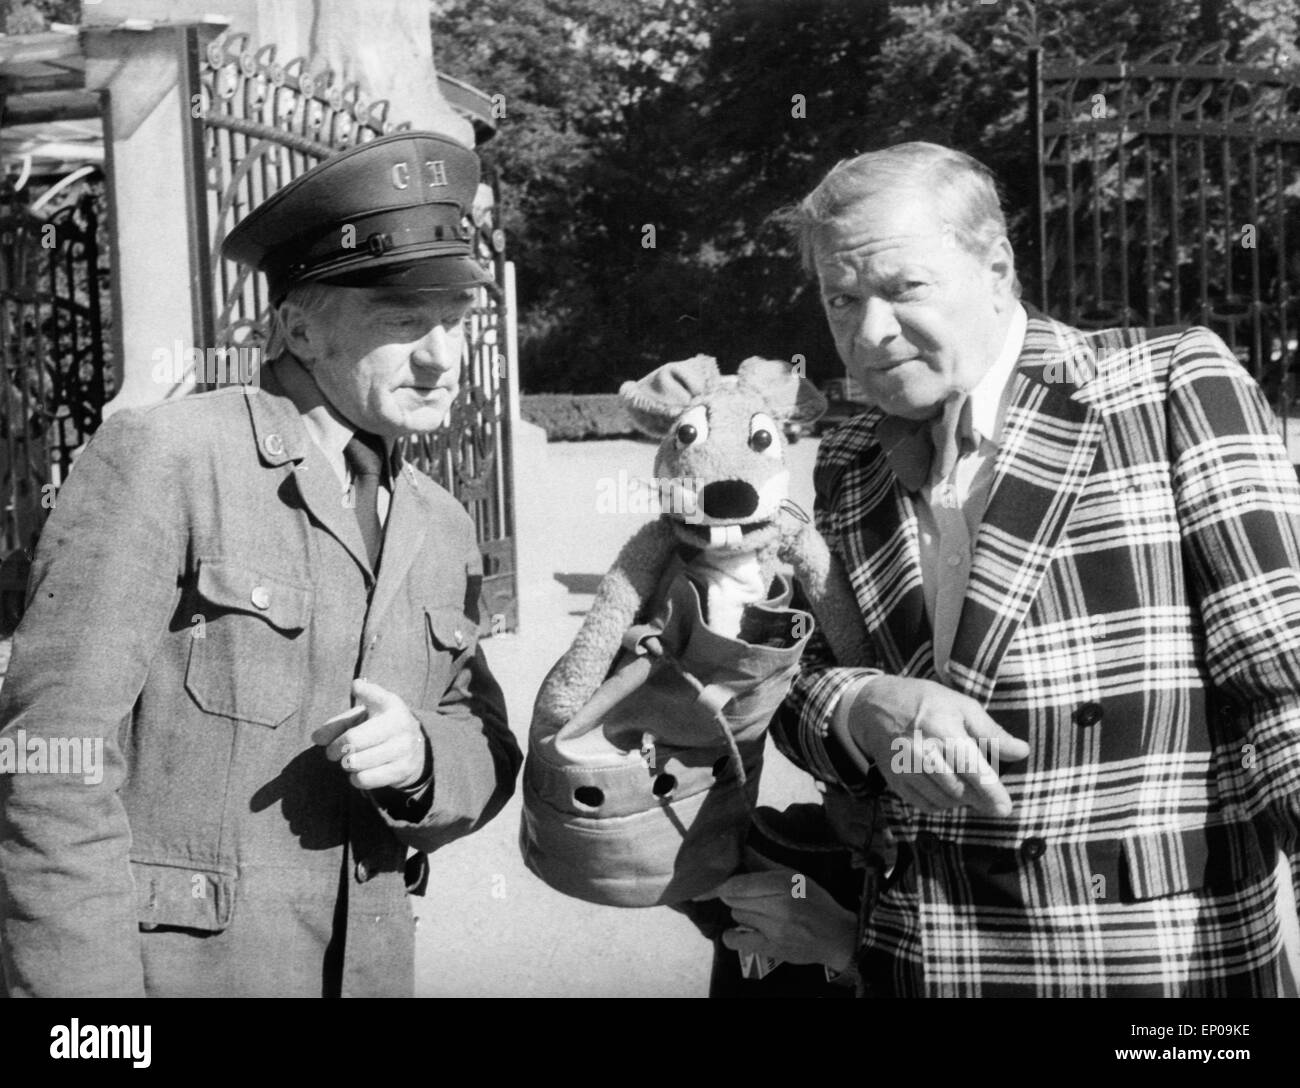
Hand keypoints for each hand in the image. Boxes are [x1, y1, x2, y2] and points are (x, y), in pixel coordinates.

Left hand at [312, 679, 429, 790]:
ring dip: (346, 764)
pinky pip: (365, 779)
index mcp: (390, 704)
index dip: (355, 702)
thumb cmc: (378, 726)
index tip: (352, 693)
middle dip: (335, 749)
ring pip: (356, 763)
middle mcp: (401, 724)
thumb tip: (317, 738)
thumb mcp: (361, 717)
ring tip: (351, 761)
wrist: (415, 747)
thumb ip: (337, 723)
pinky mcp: (403, 770)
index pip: (372, 697)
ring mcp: (404, 748)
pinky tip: (361, 772)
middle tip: (332, 752)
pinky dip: (356, 778)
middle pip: (352, 740)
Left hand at [715, 870, 857, 971]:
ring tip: (757, 911)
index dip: (717, 885)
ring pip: (737, 916)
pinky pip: (737, 942)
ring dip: (741, 912)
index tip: (704, 884)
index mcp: (783, 885)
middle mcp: (777, 907)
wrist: (837, 937)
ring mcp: (774, 931)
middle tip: (746, 894)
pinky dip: (732, 936)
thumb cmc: (816, 902)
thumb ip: (764, 863)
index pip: (738, 885)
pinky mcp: (772, 950)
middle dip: (734, 895)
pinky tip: (739, 932)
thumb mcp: (795, 876)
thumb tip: (740, 848)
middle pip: (734, 900)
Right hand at [834, 675, 1028, 815]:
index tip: (1005, 809)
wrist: (874, 707)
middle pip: (959, 790)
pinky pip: (925, 804)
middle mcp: (922, 753)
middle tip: (993, 802)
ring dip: (962, 801)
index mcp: (943, 731)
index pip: (972, 769)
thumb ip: (991, 732)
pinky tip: (948, 792)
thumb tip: (1021, 751)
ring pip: (944, 800)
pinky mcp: (896, 782)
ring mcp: (906, 770)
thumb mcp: (961, 705)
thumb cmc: (924, 702)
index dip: (992, 792)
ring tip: (969, 790)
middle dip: (980, 799)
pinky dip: (942, 804)